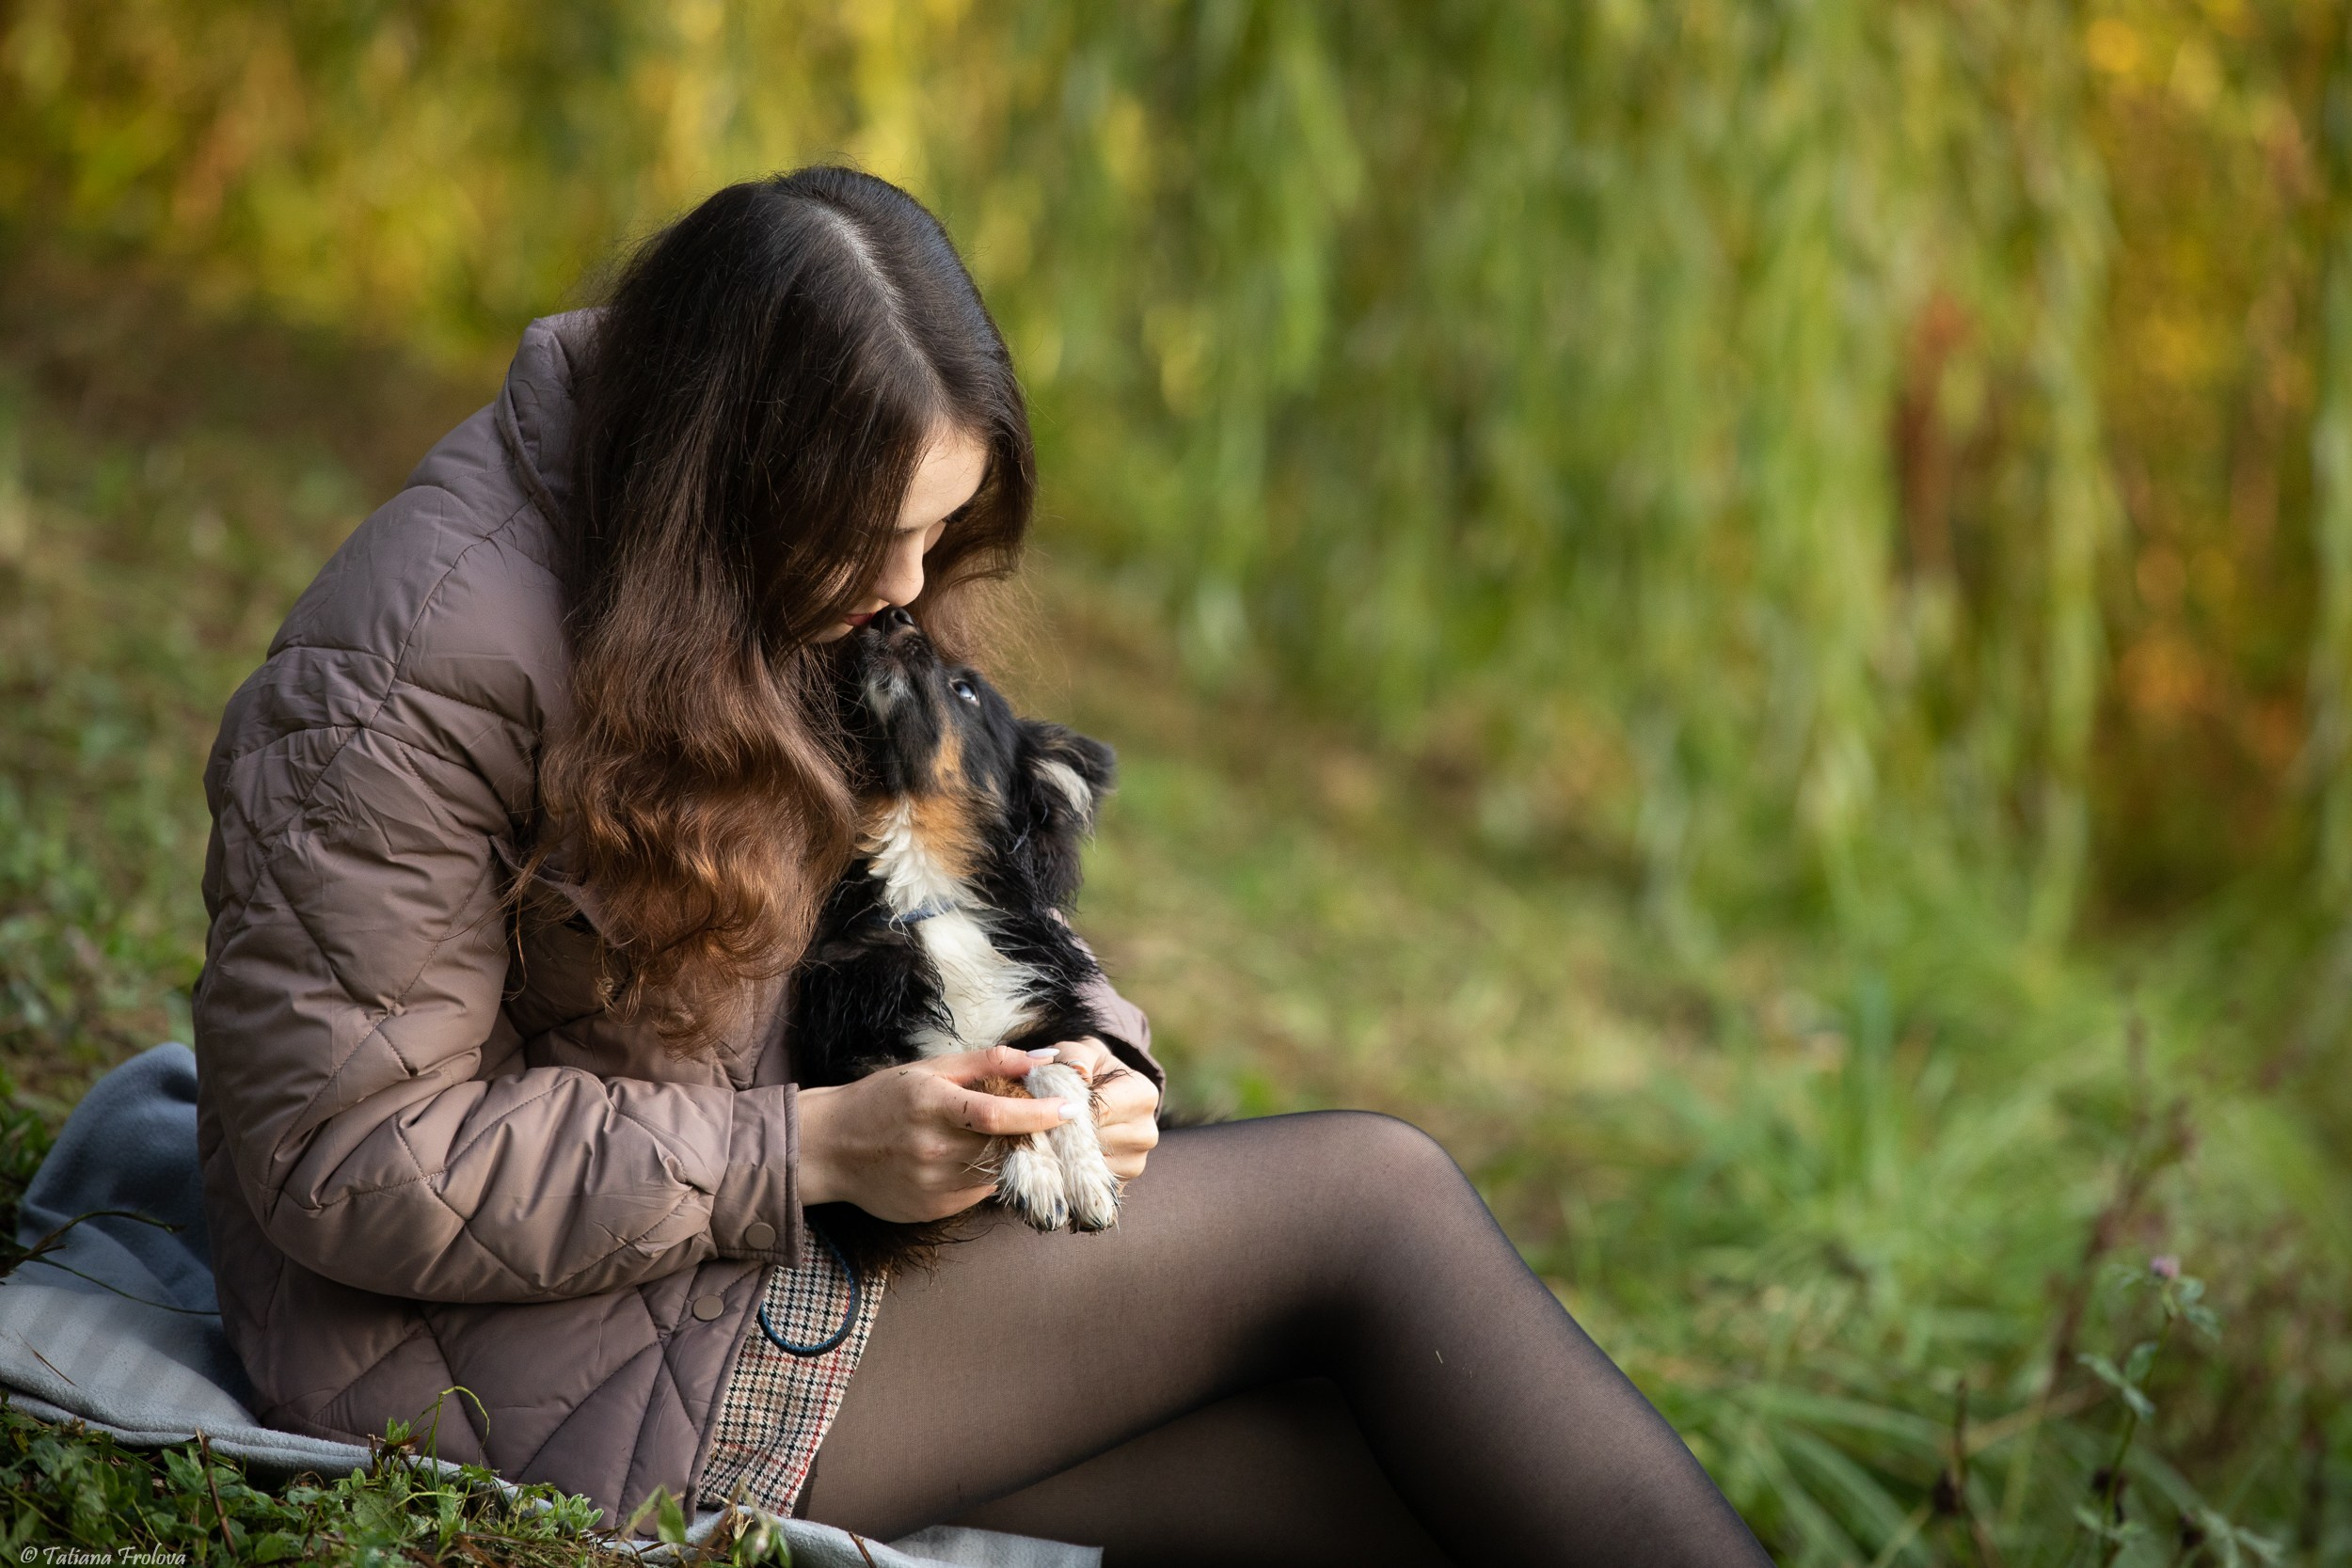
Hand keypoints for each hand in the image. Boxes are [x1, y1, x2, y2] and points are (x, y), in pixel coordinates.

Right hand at [796, 1046, 1080, 1221]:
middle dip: (1035, 1135)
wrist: (828, 1148)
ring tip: (1005, 1138)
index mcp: (931, 1105)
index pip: (996, 1114)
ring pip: (996, 1173)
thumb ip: (989, 1063)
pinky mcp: (932, 1211)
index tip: (1071, 1108)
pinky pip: (977, 1193)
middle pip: (1003, 1146)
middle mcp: (932, 1149)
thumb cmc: (881, 1100)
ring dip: (1012, 1156)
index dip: (1039, 1113)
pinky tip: (968, 1159)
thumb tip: (1043, 1057)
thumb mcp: (929, 1070)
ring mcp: (932, 1185)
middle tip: (1051, 1123)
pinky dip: (985, 1175)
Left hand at [1048, 1035, 1160, 1181]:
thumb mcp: (1079, 1050)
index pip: (1099, 1111)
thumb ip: (1074, 1056)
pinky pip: (1090, 1182)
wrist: (1100, 1092)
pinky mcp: (1124, 1181)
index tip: (1044, 1106)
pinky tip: (1063, 1156)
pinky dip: (1073, 1173)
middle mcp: (1147, 1130)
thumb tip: (1079, 1074)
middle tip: (1042, 1123)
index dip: (1067, 1110)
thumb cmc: (1086, 1068)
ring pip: (1090, 1165)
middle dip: (1064, 1133)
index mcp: (1143, 1094)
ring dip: (1066, 1155)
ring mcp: (1138, 1160)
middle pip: (1094, 1141)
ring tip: (1052, 1137)